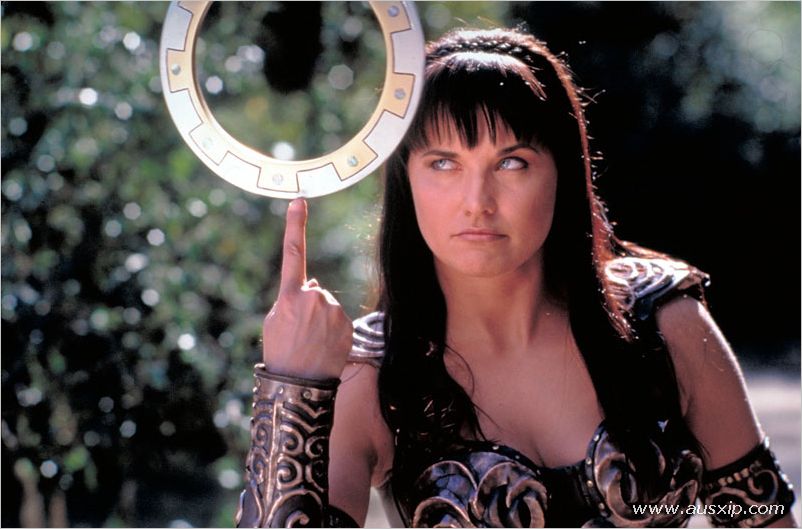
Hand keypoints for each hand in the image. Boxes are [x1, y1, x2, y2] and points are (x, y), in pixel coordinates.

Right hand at [262, 199, 352, 380]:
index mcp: (289, 295)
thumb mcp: (275, 321)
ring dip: (321, 320)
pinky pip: (338, 320)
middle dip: (308, 305)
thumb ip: (292, 298)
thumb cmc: (280, 352)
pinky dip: (333, 330)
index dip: (295, 225)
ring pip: (327, 307)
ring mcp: (332, 310)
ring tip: (312, 343)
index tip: (299, 200)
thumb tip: (314, 284)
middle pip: (313, 291)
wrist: (299, 385)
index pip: (293, 253)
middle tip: (299, 333)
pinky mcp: (346, 323)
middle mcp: (313, 297)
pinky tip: (324, 347)